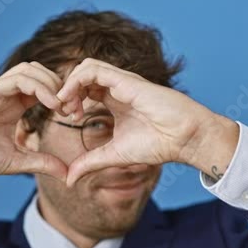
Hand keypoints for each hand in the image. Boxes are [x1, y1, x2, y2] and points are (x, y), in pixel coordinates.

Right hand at [0, 62, 69, 198]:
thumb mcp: (14, 162)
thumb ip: (40, 163)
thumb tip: (67, 174)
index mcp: (13, 108)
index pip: (44, 90)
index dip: (64, 98)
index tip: (77, 116)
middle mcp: (6, 96)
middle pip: (41, 73)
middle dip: (62, 87)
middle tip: (74, 109)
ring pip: (31, 70)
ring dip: (52, 84)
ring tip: (64, 106)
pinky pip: (17, 79)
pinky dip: (38, 86)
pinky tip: (51, 104)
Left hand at [55, 58, 240, 185]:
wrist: (184, 138)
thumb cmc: (157, 144)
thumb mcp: (114, 155)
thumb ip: (90, 163)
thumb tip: (69, 180)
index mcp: (115, 100)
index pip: (85, 88)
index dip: (70, 99)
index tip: (67, 118)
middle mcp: (117, 87)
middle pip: (81, 75)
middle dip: (66, 90)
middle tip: (64, 112)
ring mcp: (122, 82)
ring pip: (85, 67)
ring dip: (69, 84)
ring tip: (66, 106)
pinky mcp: (126, 80)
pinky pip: (93, 70)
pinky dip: (76, 81)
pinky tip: (72, 101)